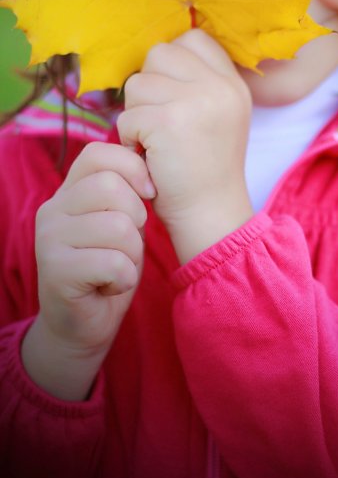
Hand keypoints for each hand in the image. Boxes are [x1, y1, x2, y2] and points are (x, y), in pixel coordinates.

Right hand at [22, 142, 152, 398]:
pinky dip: (125, 278)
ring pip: (118, 226)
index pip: (98, 153)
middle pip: (112, 187)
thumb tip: (148, 167)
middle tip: (127, 244)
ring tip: (117, 266)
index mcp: (68, 191)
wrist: (82, 325)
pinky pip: (114, 262)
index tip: (148, 194)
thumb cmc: (109, 266)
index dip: (133, 168)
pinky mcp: (56, 271)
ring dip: (132, 253)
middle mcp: (52, 209)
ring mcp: (48, 239)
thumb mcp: (120, 220)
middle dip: (137, 218)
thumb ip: (126, 191)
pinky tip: (111, 285)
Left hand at [118, 30, 253, 261]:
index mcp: (233, 83)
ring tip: (155, 142)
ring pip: (138, 84)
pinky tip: (148, 158)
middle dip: (150, 87)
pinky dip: (128, 139)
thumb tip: (159, 56)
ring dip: (136, 114)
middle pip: (160, 54)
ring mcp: (195, 101)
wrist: (210, 215)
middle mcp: (220, 86)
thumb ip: (200, 83)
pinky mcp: (167, 122)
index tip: (172, 96)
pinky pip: (126, 116)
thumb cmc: (205, 170)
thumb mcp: (221, 115)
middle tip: (160, 122)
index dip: (173, 63)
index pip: (193, 38)